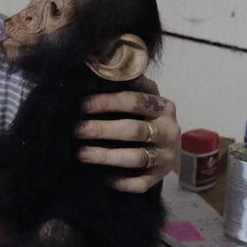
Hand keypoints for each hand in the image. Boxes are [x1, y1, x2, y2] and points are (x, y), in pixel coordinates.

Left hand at [76, 75, 180, 192]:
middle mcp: (169, 131)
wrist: (168, 147)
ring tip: (82, 154)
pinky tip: (104, 178)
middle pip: (134, 130)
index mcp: (164, 107)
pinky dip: (123, 182)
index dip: (108, 102)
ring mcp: (166, 156)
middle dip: (103, 130)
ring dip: (107, 156)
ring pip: (136, 157)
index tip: (83, 105)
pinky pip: (141, 183)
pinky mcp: (160, 177)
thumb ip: (129, 84)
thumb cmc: (146, 117)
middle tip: (77, 130)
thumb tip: (99, 63)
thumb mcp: (143, 98)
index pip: (135, 101)